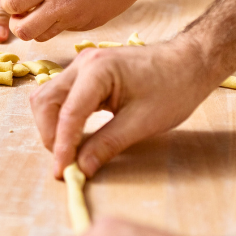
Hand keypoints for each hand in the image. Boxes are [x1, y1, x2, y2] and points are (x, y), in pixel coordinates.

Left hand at [3, 0, 154, 41]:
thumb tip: (25, 1)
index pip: (12, 4)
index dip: (10, 5)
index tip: (15, 1)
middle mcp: (60, 3)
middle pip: (23, 31)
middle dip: (19, 25)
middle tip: (25, 15)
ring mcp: (76, 18)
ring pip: (43, 36)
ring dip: (39, 28)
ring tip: (46, 13)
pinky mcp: (89, 25)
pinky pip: (65, 31)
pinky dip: (61, 24)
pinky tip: (72, 8)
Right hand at [30, 40, 221, 177]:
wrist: (190, 63)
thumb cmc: (173, 88)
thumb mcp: (142, 123)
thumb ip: (107, 145)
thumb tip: (82, 167)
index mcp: (98, 70)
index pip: (68, 113)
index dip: (63, 146)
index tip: (63, 172)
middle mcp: (84, 63)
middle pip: (45, 101)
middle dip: (50, 135)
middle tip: (66, 163)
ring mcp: (83, 65)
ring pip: (48, 98)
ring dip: (52, 126)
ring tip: (69, 152)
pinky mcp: (87, 73)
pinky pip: (61, 96)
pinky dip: (61, 117)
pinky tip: (75, 137)